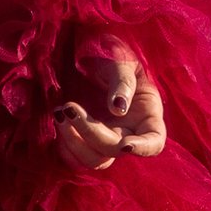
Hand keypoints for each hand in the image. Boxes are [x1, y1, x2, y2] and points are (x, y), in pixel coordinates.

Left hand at [50, 34, 166, 172]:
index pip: (154, 142)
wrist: (84, 51)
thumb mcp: (121, 61)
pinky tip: (56, 120)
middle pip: (114, 151)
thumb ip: (122, 83)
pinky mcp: (82, 139)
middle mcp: (127, 132)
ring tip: (59, 111)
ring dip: (73, 142)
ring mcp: (104, 137)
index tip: (125, 145)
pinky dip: (63, 147)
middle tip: (68, 106)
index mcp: (146, 115)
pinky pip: (73, 157)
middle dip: (89, 132)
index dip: (144, 149)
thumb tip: (119, 108)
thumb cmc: (110, 51)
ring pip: (93, 160)